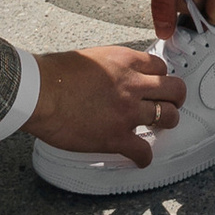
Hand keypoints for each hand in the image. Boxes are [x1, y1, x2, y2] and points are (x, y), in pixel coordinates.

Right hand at [27, 42, 182, 166]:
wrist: (39, 92)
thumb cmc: (54, 73)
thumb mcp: (91, 57)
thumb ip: (109, 66)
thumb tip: (111, 76)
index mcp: (125, 61)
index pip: (160, 67)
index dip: (160, 77)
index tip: (156, 85)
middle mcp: (133, 85)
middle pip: (174, 90)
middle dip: (175, 98)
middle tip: (169, 104)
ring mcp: (127, 112)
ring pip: (167, 118)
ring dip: (165, 123)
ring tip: (158, 127)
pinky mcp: (116, 137)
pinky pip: (143, 151)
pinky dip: (144, 157)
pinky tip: (139, 157)